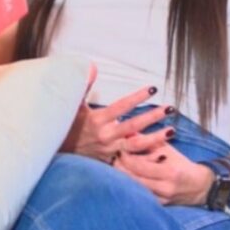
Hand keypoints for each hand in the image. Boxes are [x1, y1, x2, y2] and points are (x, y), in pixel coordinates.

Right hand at [60, 71, 174, 162]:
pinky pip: (132, 162)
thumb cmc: (67, 126)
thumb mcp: (73, 105)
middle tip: (170, 108)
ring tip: (173, 131)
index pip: (121, 106)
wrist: (57, 152)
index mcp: (97, 120)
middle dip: (152, 117)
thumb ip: (83, 85)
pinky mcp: (112, 162)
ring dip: (155, 138)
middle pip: (133, 126)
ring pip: (136, 146)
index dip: (138, 97)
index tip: (153, 88)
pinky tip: (164, 153)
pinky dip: (147, 158)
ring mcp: (109, 151)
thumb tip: (91, 66)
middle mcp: (105, 136)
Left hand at [114, 143, 213, 205]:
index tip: (119, 148)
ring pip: (134, 188)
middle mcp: (164, 186)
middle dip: (120, 167)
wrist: (200, 186)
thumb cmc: (182, 165)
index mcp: (169, 171)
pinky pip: (140, 196)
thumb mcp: (169, 150)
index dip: (125, 157)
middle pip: (133, 178)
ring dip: (123, 177)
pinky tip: (124, 179)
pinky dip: (131, 187)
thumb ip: (150, 141)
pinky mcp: (159, 205)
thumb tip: (131, 131)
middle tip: (113, 157)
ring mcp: (161, 198)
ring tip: (116, 166)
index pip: (138, 165)